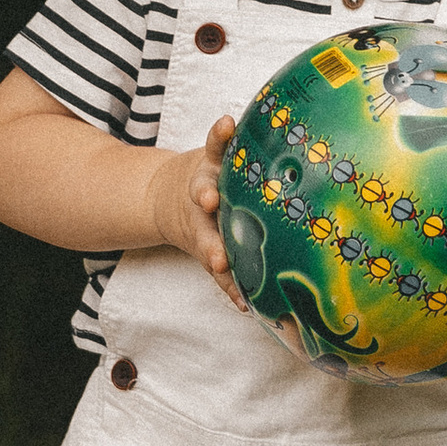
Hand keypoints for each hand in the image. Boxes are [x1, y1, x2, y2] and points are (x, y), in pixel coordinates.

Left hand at [153, 116, 242, 301]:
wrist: (167, 195)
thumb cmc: (211, 227)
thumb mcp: (222, 256)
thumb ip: (239, 282)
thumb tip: (279, 323)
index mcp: (215, 241)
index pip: (221, 263)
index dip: (228, 280)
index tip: (233, 296)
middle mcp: (210, 217)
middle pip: (210, 233)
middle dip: (212, 244)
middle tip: (217, 257)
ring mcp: (209, 185)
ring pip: (208, 188)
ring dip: (210, 192)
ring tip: (210, 194)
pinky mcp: (210, 157)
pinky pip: (216, 144)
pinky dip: (220, 134)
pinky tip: (228, 123)